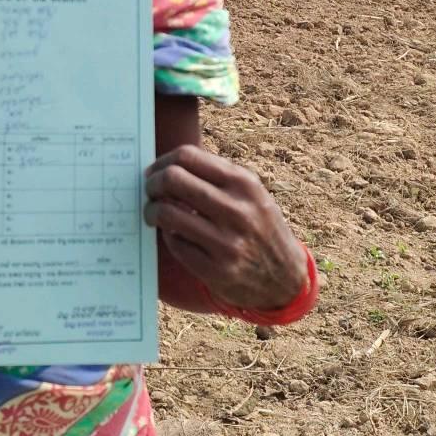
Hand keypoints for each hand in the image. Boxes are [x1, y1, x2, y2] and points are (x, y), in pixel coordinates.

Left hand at [144, 144, 305, 309]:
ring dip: (151, 211)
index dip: (162, 162)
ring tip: (153, 213)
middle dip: (151, 183)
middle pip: (173, 179)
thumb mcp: (250, 192)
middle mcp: (237, 210)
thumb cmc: (259, 225)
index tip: (154, 171)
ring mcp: (227, 242)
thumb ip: (216, 175)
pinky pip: (174, 243)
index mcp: (244, 183)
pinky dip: (167, 236)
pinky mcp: (216, 270)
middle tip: (149, 191)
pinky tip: (173, 235)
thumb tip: (167, 164)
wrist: (286, 278)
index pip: (187, 156)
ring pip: (167, 213)